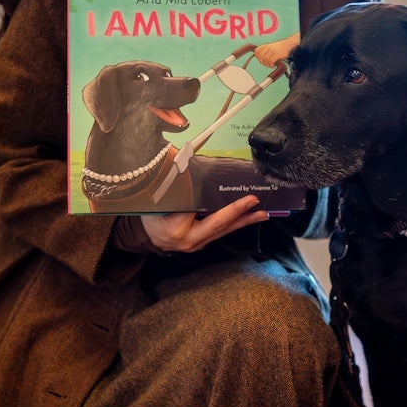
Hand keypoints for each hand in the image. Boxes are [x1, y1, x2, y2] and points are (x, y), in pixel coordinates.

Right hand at [141, 195, 268, 253]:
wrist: (145, 235)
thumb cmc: (150, 214)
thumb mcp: (157, 199)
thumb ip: (174, 186)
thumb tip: (188, 162)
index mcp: (176, 227)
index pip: (200, 210)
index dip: (217, 200)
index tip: (233, 190)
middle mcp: (189, 240)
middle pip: (218, 225)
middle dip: (239, 213)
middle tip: (255, 202)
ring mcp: (196, 244)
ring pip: (223, 231)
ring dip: (243, 221)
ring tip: (261, 214)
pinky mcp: (202, 242)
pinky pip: (220, 232)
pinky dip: (234, 223)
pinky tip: (247, 217)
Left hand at [253, 32, 298, 67]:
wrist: (288, 44)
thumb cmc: (280, 47)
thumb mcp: (271, 46)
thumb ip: (265, 50)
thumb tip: (258, 58)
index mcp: (265, 45)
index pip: (256, 51)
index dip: (257, 56)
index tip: (261, 60)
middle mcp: (268, 47)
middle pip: (260, 56)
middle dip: (262, 62)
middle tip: (266, 64)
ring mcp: (272, 51)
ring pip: (265, 60)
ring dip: (267, 64)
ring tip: (271, 65)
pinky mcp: (277, 54)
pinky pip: (271, 61)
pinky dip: (271, 65)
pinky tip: (273, 65)